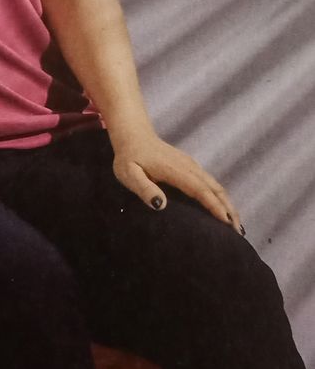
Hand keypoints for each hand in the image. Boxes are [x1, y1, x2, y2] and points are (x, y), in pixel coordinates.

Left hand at [111, 131, 243, 233]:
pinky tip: (223, 209)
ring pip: (216, 185)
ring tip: (237, 225)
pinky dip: (221, 197)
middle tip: (238, 232)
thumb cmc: (129, 158)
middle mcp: (188, 166)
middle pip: (215, 188)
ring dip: (228, 204)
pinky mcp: (191, 167)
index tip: (227, 223)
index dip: (215, 207)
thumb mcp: (128, 174)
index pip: (200, 190)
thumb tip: (161, 205)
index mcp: (175, 170)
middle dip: (229, 209)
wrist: (133, 136)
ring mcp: (191, 165)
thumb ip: (143, 188)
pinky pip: (211, 183)